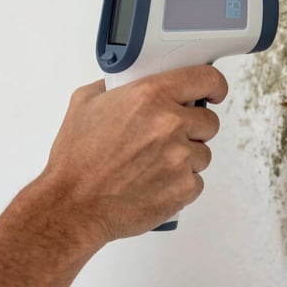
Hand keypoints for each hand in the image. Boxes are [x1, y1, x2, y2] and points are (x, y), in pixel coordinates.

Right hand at [36, 65, 227, 243]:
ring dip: (186, 157)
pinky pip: (197, 181)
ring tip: (155, 164)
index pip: (205, 79)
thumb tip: (117, 83)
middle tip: (169, 137)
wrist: (73, 206)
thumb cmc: (76, 161)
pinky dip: (181, 184)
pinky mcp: (184, 188)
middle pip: (209, 121)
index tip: (213, 92)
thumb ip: (108, 88)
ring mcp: (180, 158)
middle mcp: (169, 124)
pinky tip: (156, 183)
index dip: (213, 86)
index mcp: (149, 96)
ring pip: (203, 153)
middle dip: (193, 128)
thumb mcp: (84, 105)